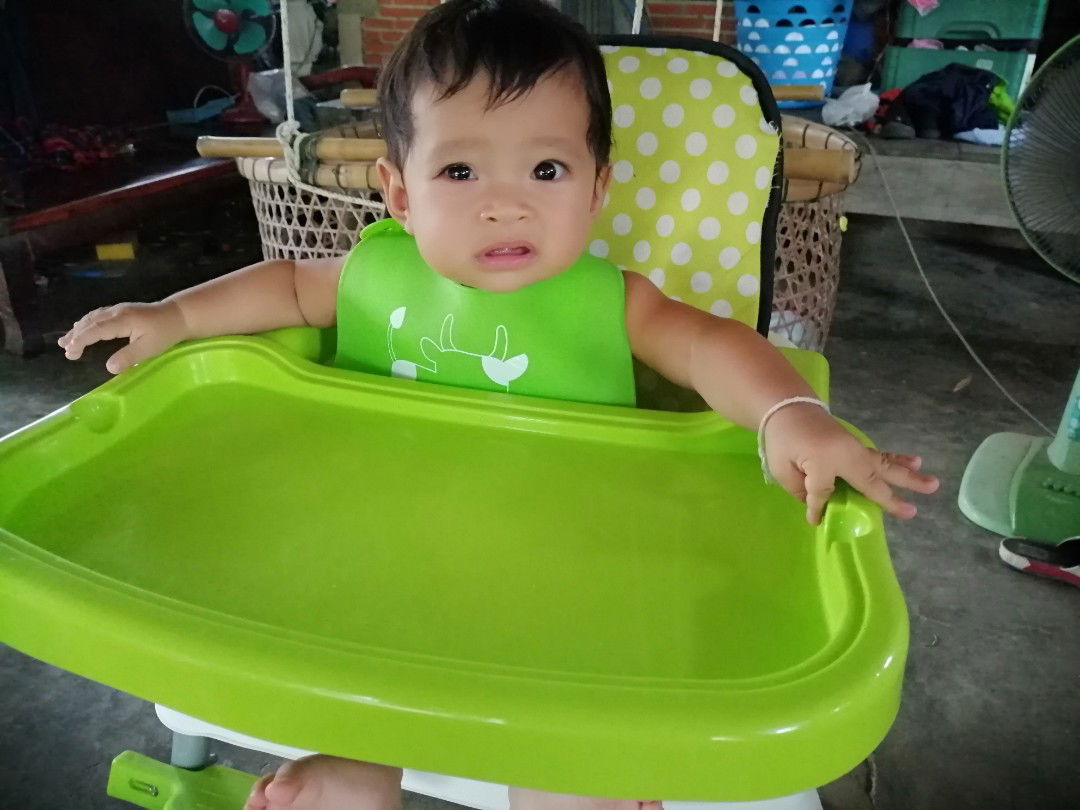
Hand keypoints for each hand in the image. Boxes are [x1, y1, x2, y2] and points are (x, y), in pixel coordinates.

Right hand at [57, 300, 188, 373]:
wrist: (179, 315)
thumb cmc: (165, 332)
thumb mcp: (149, 348)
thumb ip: (129, 357)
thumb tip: (109, 368)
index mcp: (122, 321)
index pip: (95, 330)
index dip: (81, 340)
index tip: (71, 352)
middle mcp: (117, 312)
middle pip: (90, 322)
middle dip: (76, 336)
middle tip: (65, 350)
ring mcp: (119, 310)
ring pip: (93, 317)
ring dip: (79, 328)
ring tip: (67, 340)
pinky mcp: (123, 311)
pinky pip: (99, 315)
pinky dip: (88, 323)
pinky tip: (84, 327)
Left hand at [763, 402, 939, 524]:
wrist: (789, 408)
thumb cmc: (782, 440)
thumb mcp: (782, 469)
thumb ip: (802, 491)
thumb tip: (820, 507)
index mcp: (823, 461)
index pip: (824, 494)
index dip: (818, 508)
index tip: (814, 518)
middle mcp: (846, 454)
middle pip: (871, 479)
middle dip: (891, 498)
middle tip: (914, 512)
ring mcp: (854, 448)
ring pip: (884, 465)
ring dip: (909, 476)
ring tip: (933, 485)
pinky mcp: (856, 446)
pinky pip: (881, 455)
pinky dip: (899, 460)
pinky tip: (917, 463)